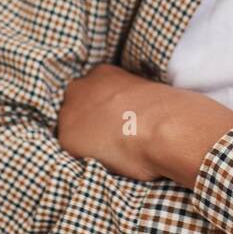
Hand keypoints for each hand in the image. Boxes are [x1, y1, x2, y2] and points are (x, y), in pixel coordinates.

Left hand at [56, 63, 176, 179]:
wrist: (162, 128)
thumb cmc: (165, 112)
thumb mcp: (146, 94)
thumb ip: (128, 99)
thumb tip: (132, 114)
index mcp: (102, 73)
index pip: (91, 91)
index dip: (101, 108)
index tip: (113, 120)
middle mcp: (80, 88)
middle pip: (75, 107)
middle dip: (88, 121)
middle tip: (109, 137)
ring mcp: (70, 112)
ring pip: (71, 128)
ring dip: (85, 139)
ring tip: (109, 151)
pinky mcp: (67, 138)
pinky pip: (72, 151)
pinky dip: (85, 157)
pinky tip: (105, 160)